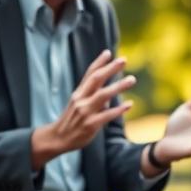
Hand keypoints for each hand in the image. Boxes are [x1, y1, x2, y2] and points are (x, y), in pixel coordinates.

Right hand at [31, 50, 134, 167]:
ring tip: (132, 79)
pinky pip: (106, 115)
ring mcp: (85, 111)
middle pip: (96, 79)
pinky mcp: (90, 125)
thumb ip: (93, 98)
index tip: (108, 52)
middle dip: (110, 68)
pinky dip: (118, 109)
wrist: (58, 138)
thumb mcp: (79, 106)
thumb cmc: (72, 121)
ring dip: (118, 86)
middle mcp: (81, 99)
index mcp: (79, 93)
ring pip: (103, 95)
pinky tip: (129, 105)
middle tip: (123, 60)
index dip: (99, 62)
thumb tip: (110, 96)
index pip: (89, 74)